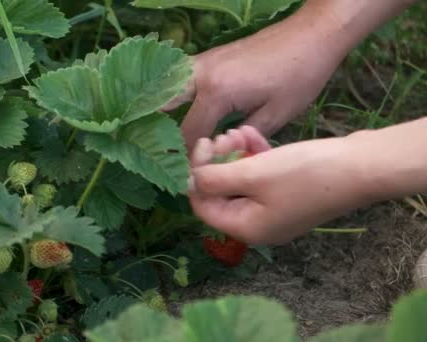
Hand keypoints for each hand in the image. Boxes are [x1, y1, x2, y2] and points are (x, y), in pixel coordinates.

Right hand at [164, 22, 341, 151]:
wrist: (310, 34)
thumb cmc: (299, 76)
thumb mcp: (276, 116)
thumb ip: (243, 138)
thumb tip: (223, 156)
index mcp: (216, 92)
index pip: (189, 134)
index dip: (188, 157)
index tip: (188, 174)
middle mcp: (200, 74)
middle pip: (165, 107)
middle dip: (162, 132)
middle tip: (166, 154)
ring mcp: (202, 61)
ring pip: (168, 89)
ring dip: (164, 111)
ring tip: (166, 136)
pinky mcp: (208, 57)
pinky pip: (180, 78)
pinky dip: (174, 96)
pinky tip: (181, 112)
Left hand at [187, 126, 377, 245]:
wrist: (362, 168)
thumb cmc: (304, 173)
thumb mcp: (253, 174)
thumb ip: (215, 179)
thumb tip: (189, 182)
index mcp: (246, 228)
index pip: (204, 207)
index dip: (196, 177)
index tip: (202, 145)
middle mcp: (258, 224)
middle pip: (222, 193)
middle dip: (218, 162)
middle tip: (221, 135)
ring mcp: (275, 209)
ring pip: (241, 181)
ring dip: (236, 155)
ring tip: (239, 131)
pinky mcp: (289, 193)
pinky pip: (262, 176)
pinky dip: (255, 156)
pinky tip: (253, 133)